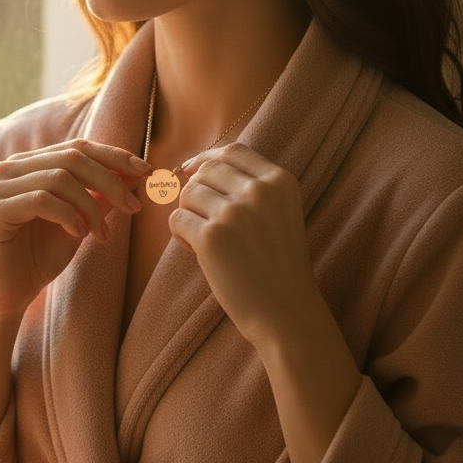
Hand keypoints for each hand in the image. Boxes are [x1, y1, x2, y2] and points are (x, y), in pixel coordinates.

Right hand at [0, 139, 147, 321]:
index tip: (145, 171)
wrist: (7, 296)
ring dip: (90, 206)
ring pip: (59, 178)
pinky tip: (78, 235)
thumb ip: (101, 197)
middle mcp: (9, 168)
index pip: (77, 147)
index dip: (114, 156)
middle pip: (71, 158)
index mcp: (29, 165)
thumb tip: (136, 174)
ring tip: (101, 234)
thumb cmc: (39, 258)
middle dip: (110, 181)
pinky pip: (41, 200)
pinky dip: (68, 216)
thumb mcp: (80, 223)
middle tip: (133, 206)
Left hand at [169, 143, 319, 349]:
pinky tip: (195, 251)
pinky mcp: (212, 238)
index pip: (233, 151)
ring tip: (202, 238)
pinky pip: (176, 219)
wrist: (286, 311)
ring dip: (188, 213)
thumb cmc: (277, 264)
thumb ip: (250, 186)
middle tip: (202, 219)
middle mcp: (258, 191)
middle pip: (207, 170)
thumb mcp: (279, 213)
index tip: (192, 171)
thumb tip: (194, 166)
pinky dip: (179, 235)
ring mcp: (234, 213)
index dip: (207, 158)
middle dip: (196, 191)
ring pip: (188, 193)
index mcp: (279, 181)